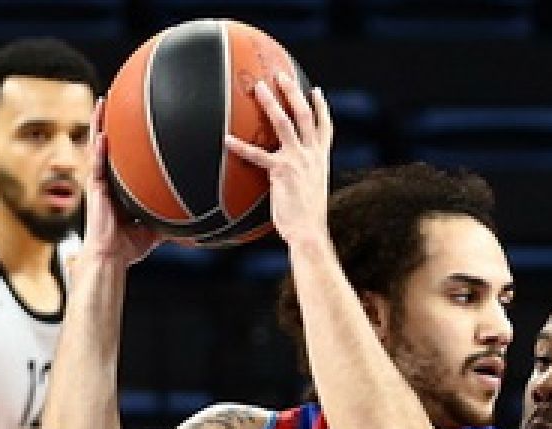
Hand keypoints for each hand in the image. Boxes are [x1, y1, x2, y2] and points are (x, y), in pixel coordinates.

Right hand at [83, 100, 163, 267]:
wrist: (111, 258)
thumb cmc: (129, 247)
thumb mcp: (157, 229)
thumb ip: (171, 219)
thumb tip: (196, 222)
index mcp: (120, 187)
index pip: (122, 156)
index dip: (124, 137)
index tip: (132, 117)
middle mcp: (108, 181)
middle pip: (107, 144)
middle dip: (109, 121)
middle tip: (114, 98)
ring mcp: (99, 183)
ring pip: (97, 147)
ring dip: (98, 124)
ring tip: (102, 102)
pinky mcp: (94, 189)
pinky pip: (96, 164)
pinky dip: (99, 149)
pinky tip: (103, 133)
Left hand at [224, 73, 332, 250]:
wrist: (309, 232)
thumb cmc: (306, 219)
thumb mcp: (310, 192)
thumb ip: (302, 178)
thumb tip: (289, 180)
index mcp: (320, 159)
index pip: (325, 128)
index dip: (322, 108)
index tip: (316, 92)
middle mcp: (312, 155)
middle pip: (304, 114)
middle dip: (293, 92)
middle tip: (281, 74)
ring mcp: (298, 160)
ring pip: (285, 122)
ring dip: (271, 102)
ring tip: (259, 87)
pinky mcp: (282, 171)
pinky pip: (258, 155)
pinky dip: (241, 146)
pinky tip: (226, 139)